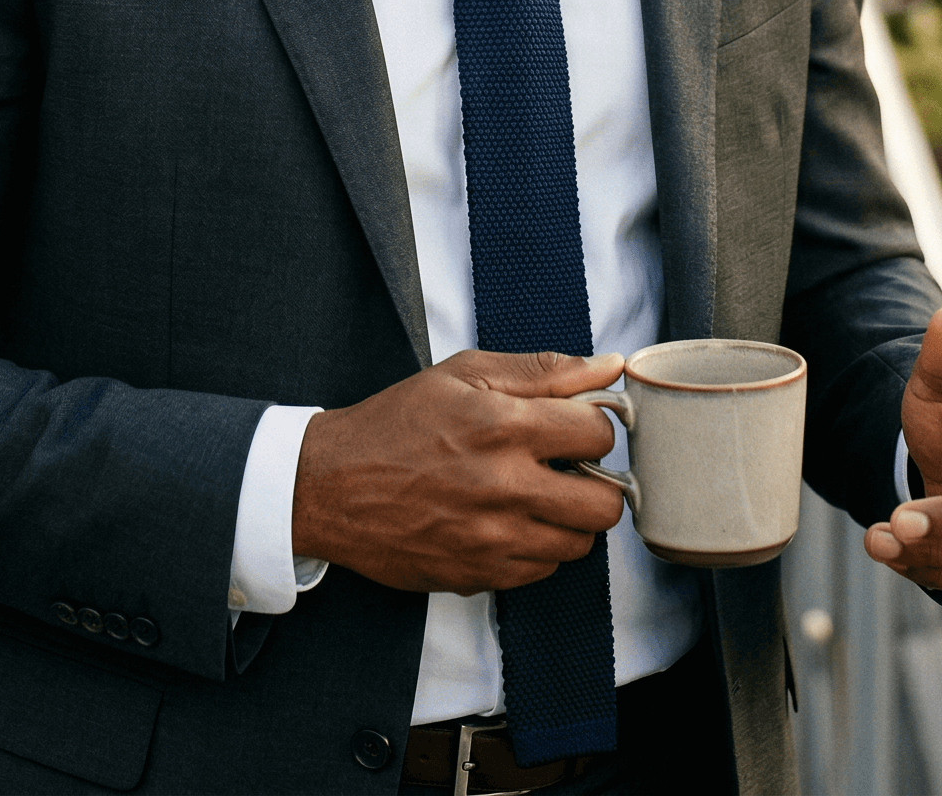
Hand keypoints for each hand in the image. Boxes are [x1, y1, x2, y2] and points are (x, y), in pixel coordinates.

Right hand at [291, 349, 627, 595]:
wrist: (332, 485)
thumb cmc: (399, 421)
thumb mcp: (465, 374)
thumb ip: (544, 371)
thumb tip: (610, 366)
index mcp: (503, 426)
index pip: (599, 434)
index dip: (594, 426)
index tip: (575, 427)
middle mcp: (504, 487)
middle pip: (605, 503)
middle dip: (596, 481)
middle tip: (569, 468)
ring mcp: (493, 540)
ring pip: (579, 544)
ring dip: (569, 518)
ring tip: (537, 494)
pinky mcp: (479, 576)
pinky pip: (542, 571)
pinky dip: (537, 547)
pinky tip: (509, 520)